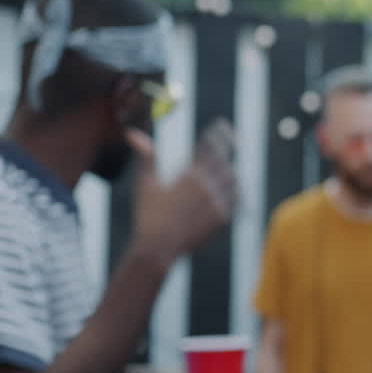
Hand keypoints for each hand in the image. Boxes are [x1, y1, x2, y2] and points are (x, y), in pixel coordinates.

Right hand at [127, 120, 238, 263]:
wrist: (157, 248)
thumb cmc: (148, 215)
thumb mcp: (146, 184)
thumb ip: (147, 156)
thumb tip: (133, 133)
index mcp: (187, 175)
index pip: (209, 146)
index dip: (217, 133)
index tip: (222, 124)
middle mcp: (205, 187)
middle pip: (225, 160)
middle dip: (229, 147)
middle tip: (234, 139)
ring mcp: (216, 203)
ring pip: (234, 179)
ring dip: (232, 171)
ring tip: (230, 165)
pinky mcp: (222, 218)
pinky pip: (237, 200)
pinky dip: (237, 192)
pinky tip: (235, 189)